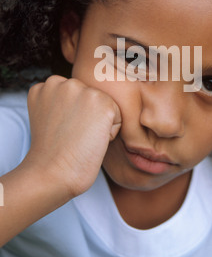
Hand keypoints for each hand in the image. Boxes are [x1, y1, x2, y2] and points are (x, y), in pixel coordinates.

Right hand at [26, 75, 121, 197]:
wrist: (52, 174)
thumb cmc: (54, 154)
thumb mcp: (51, 117)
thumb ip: (64, 101)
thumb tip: (91, 101)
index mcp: (47, 84)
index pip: (76, 95)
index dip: (72, 117)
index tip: (60, 131)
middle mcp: (63, 82)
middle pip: (91, 97)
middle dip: (87, 117)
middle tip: (71, 136)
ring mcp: (83, 90)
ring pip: (106, 106)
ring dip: (99, 124)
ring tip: (80, 138)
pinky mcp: (103, 103)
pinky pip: (118, 117)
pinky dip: (110, 134)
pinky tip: (91, 141)